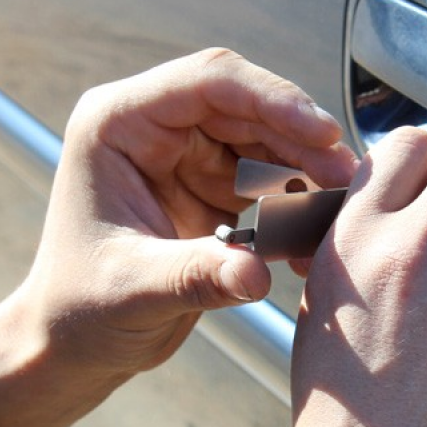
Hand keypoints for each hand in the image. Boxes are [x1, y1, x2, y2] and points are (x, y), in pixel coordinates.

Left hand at [0, 48, 355, 426]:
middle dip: (302, 138)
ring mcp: (188, 155)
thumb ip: (196, 276)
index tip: (323, 134)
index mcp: (120, 124)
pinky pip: (271, 180)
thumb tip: (257, 275)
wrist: (79, 343)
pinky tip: (314, 237)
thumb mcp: (134, 290)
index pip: (207, 83)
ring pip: (268, 139)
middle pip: (248, 106)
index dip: (272, 99)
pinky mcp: (213, 187)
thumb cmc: (82, 309)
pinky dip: (299, 204)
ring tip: (340, 207)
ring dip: (308, 170)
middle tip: (347, 177)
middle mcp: (156, 127)